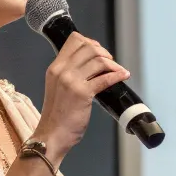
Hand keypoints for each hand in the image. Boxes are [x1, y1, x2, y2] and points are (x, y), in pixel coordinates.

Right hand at [34, 33, 129, 158]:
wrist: (52, 134)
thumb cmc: (57, 116)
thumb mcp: (57, 87)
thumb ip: (69, 75)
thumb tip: (89, 66)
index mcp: (55, 68)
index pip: (74, 40)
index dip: (90, 42)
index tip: (99, 51)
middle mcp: (62, 71)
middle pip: (89, 47)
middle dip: (104, 52)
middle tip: (110, 62)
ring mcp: (71, 81)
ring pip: (98, 60)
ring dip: (113, 64)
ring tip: (118, 70)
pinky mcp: (82, 93)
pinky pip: (104, 78)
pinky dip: (117, 75)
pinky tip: (123, 76)